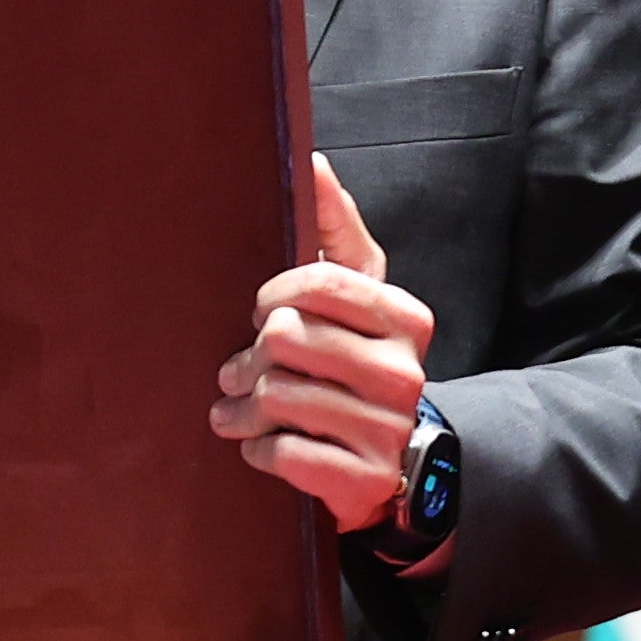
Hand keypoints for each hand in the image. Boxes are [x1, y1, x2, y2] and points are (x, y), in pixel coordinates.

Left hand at [213, 156, 433, 535]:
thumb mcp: (357, 293)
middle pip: (285, 338)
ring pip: (277, 395)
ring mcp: (386, 430)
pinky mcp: (363, 480)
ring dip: (240, 406)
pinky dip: (258, 448)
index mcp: (405, 318)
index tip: (260, 311)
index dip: (272, 294)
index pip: (317, 281)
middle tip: (237, 367)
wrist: (389, 463)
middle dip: (247, 356)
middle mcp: (404, 373)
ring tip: (235, 407)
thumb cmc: (355, 363)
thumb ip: (334, 225)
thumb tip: (311, 161)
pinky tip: (261, 443)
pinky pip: (283, 452)